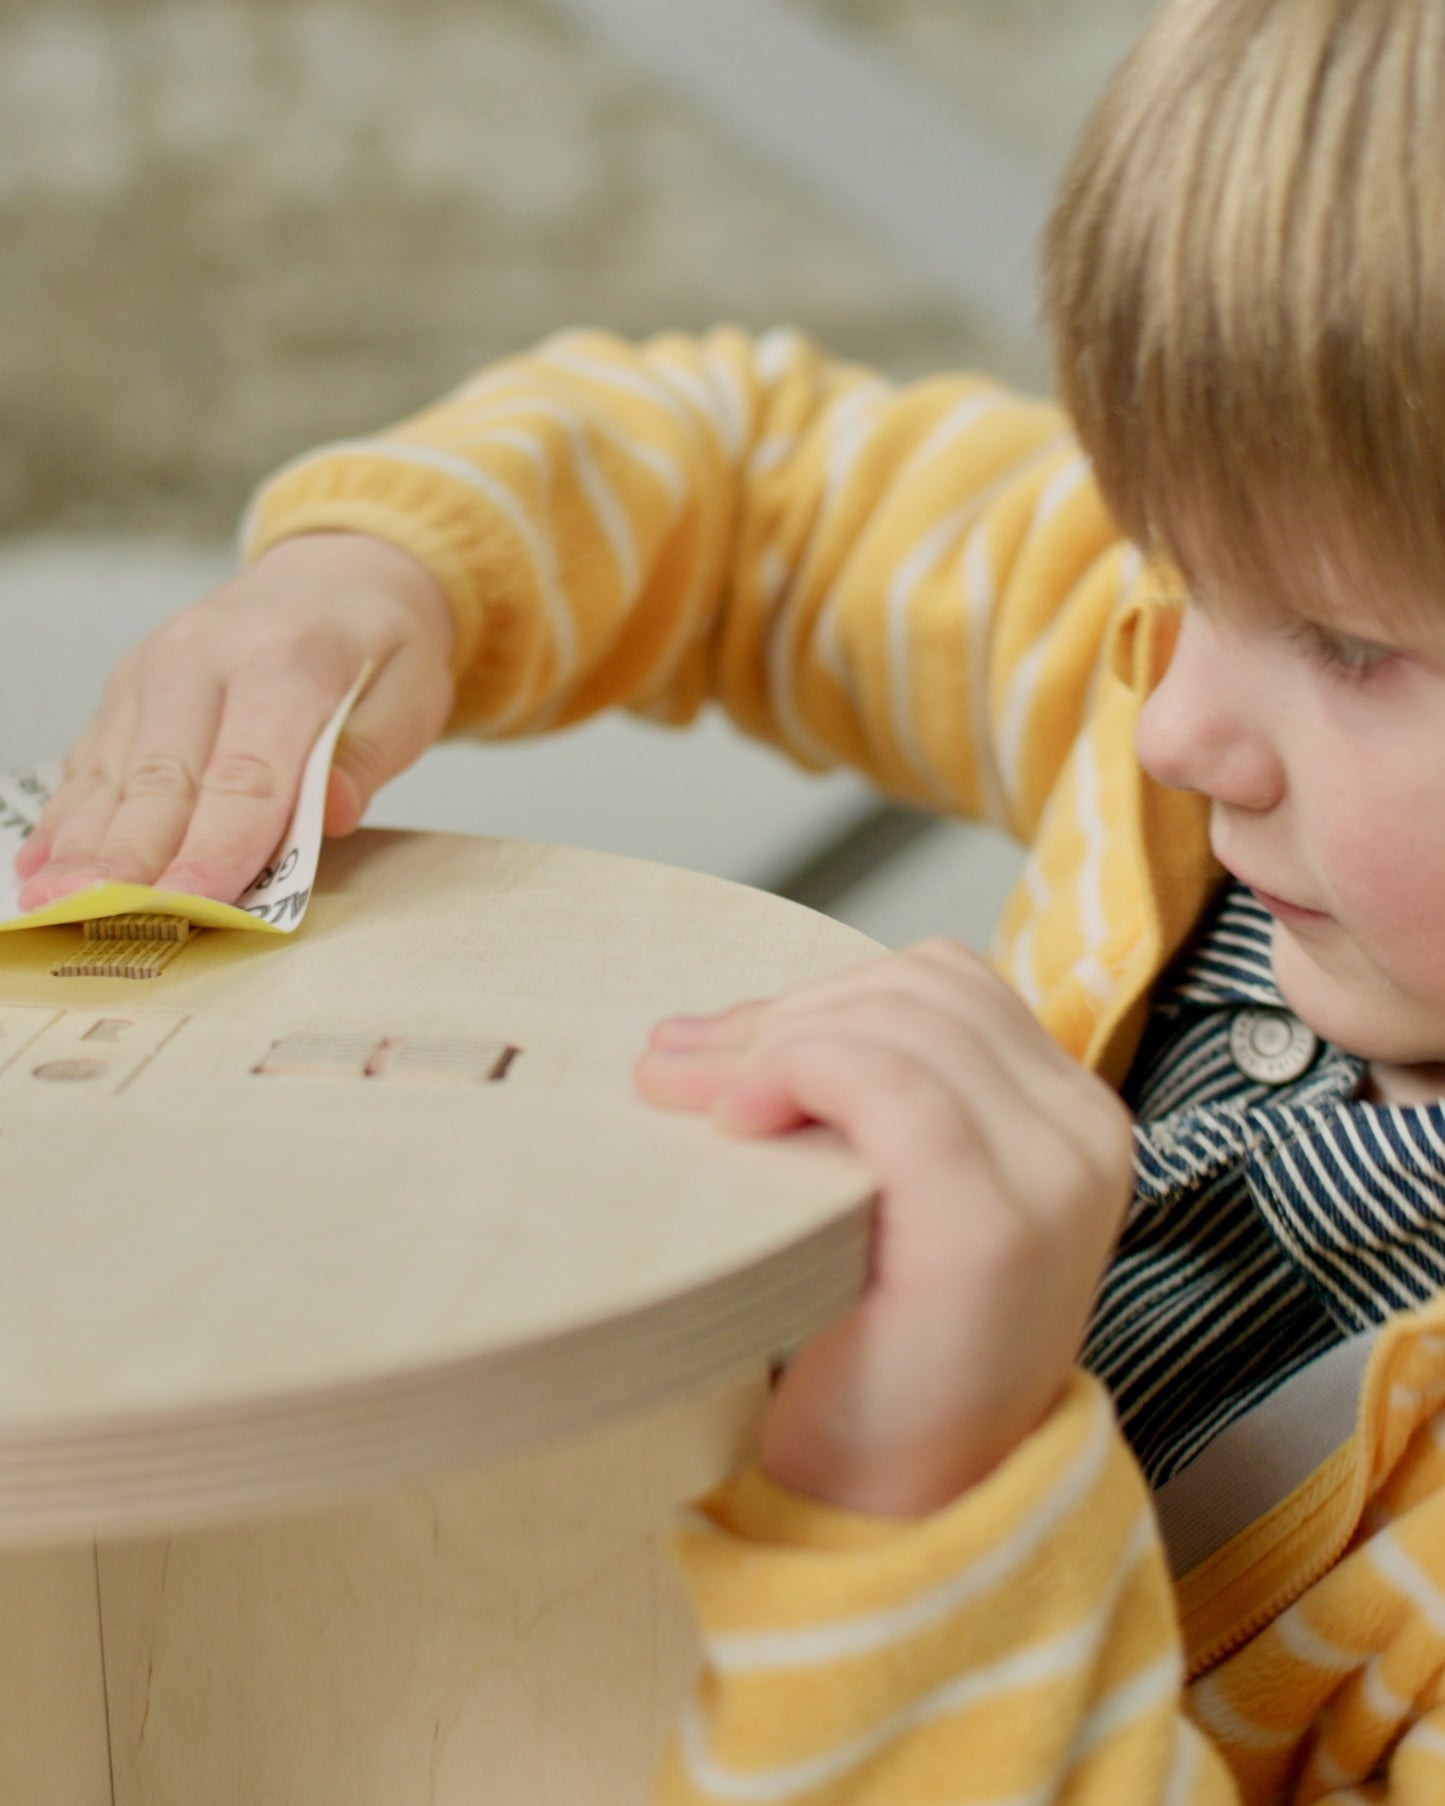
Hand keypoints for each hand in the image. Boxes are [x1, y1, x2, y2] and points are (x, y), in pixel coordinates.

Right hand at [14, 533, 455, 909]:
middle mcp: (201, 656)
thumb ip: (369, 756)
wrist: (336, 574)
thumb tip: (331, 813)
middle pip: (162, 780)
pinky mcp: (126, 688)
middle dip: (131, 860)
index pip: (246, 775)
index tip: (192, 903)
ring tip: (50, 906)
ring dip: (83, 847)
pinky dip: (66, 815)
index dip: (218, 847)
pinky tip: (40, 865)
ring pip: (113, 775)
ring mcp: (152, 669)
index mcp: (284, 658)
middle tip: (100, 919)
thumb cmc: (379, 647)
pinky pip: (92, 760)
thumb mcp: (409, 694)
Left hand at [634, 939, 1133, 1515]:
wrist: (904, 1511)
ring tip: (690, 1096)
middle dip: (786, 1012)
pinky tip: (737, 1122)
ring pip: (901, 1021)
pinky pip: (889, 1082)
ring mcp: (1054, 1175)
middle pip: (920, 989)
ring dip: (774, 1040)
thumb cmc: (882, 1359)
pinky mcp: (995, 1222)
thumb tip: (705, 1032)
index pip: (947, 986)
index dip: (824, 994)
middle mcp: (1084, 1132)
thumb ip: (851, 1102)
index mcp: (1067, 1117)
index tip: (721, 1043)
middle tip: (678, 1064)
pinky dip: (799, 1074)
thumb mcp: (877, 1196)